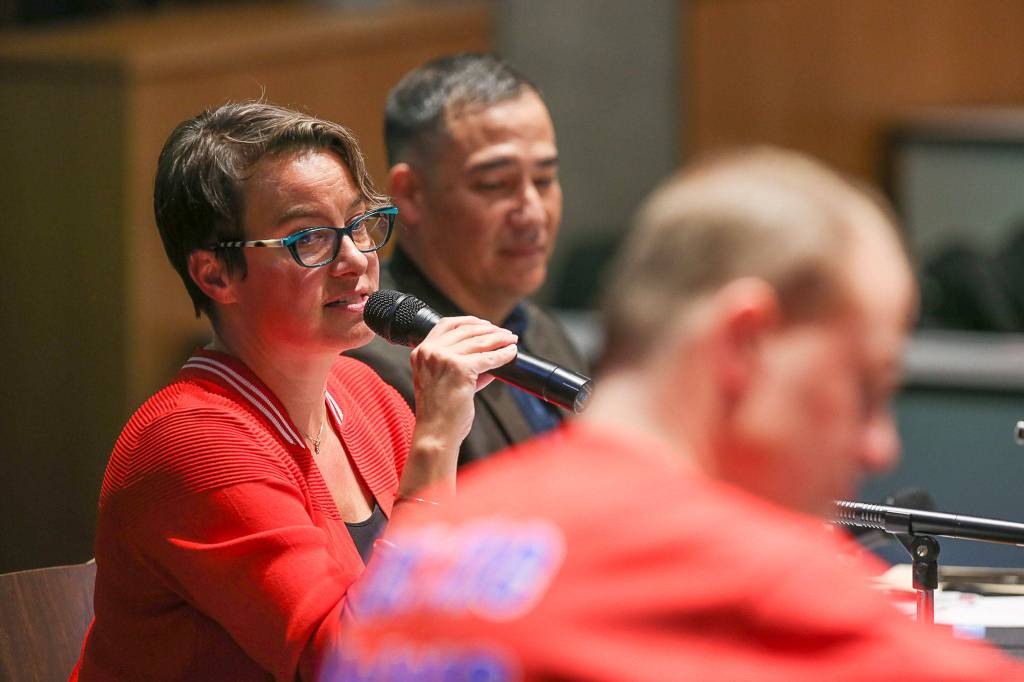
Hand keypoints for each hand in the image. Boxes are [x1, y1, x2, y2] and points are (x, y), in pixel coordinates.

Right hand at [400, 317, 517, 495]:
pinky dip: (503, 354)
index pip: (446, 324)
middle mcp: (430, 352)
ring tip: (512, 340)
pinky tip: (512, 353)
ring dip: (499, 339)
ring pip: (479, 341)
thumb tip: (489, 354)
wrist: (435, 433)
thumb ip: (460, 364)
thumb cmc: (440, 412)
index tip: (485, 324)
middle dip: (490, 330)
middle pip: (466, 330)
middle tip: (505, 334)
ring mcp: (443, 359)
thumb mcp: (442, 380)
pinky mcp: (460, 369)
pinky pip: (488, 357)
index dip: (468, 321)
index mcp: (420, 352)